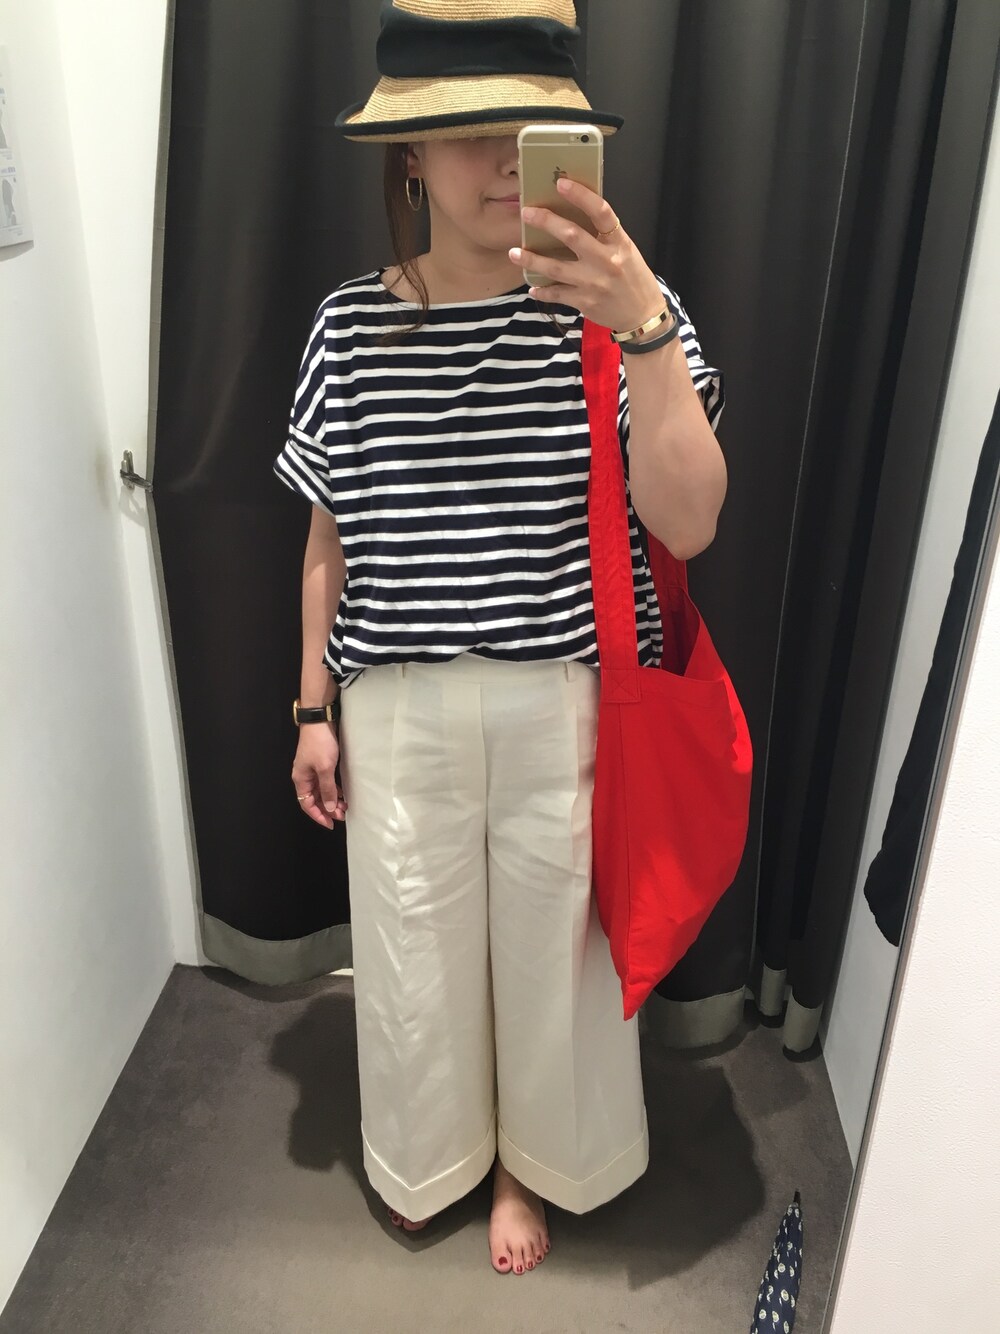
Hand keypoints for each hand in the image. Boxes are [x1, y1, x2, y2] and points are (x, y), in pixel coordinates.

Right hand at [292, 727, 346, 827]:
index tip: (331, 824)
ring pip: (320, 791)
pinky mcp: (319, 763)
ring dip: (331, 800)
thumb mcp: (325, 769)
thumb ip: (327, 790)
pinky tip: (341, 794)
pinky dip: (332, 790)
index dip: (318, 816)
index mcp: (301, 780)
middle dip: (327, 809)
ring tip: (344, 806)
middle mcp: (304, 777)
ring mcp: (311, 770)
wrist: (319, 720)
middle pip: (314, 799)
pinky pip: (324, 782)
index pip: (307, 805)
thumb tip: (328, 808)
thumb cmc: (320, 745)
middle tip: (342, 815)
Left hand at [509, 177, 665, 332]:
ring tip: (513, 252)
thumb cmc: (633, 278)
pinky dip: (542, 291)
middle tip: (526, 213)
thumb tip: (573, 216)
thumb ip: (604, 237)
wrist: (643, 315)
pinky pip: (557, 294)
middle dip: (546, 222)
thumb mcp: (626, 251)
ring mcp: (593, 283)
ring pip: (556, 268)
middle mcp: (606, 260)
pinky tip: (532, 287)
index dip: (581, 195)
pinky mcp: (585, 302)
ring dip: (531, 259)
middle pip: (571, 236)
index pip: (601, 212)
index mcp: (618, 243)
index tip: (561, 183)